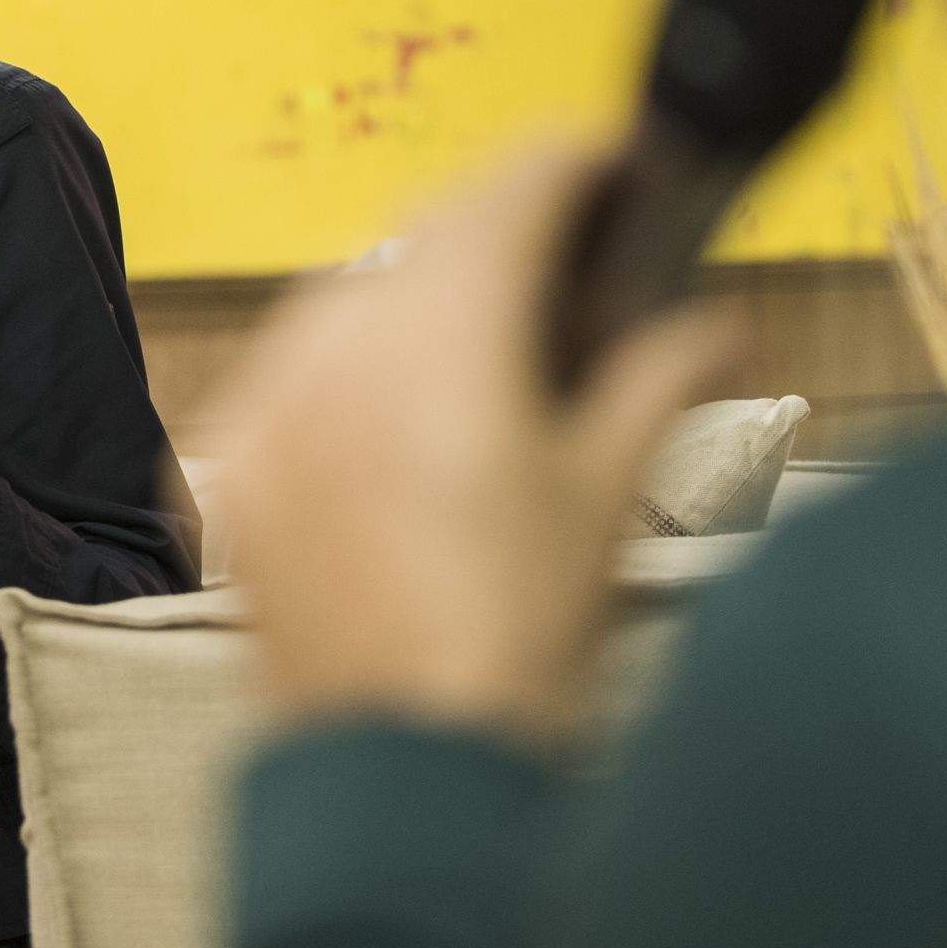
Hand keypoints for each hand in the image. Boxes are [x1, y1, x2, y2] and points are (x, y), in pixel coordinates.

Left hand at [206, 148, 736, 747]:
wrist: (407, 787)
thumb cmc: (518, 649)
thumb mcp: (606, 501)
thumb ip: (659, 382)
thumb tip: (722, 319)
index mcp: (441, 342)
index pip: (510, 194)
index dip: (576, 164)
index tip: (623, 160)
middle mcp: (335, 351)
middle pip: (428, 237)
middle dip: (505, 229)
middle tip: (581, 249)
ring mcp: (265, 408)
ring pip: (350, 296)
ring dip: (424, 293)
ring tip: (498, 337)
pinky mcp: (224, 469)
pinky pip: (290, 369)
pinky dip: (351, 363)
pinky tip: (406, 408)